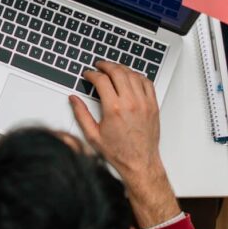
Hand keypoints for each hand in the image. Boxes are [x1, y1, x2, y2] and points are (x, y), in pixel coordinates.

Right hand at [69, 61, 179, 228]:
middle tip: (99, 66)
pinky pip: (147, 83)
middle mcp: (130, 103)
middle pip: (118, 72)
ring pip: (133, 74)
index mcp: (114, 109)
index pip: (101, 80)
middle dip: (106, 65)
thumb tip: (74, 100)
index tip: (88, 75)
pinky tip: (131, 77)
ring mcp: (144, 103)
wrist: (140, 163)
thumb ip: (81, 114)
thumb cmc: (119, 152)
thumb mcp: (92, 135)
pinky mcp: (153, 105)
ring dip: (121, 68)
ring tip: (113, 69)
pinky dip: (138, 76)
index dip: (92, 74)